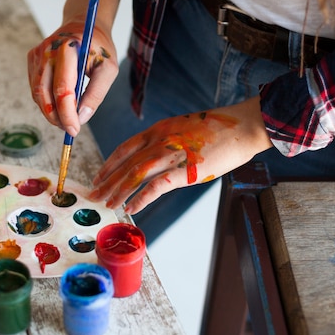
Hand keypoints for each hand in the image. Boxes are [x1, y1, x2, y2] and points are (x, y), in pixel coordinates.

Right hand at [27, 19, 117, 136]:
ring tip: (67, 119)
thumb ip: (97, 93)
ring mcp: (37, 55)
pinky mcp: (32, 60)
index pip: (63, 89)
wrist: (84, 25)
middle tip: (70, 129)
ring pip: (37, 94)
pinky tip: (60, 106)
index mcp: (68, 49)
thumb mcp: (108, 69)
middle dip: (56, 117)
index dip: (67, 114)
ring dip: (50, 112)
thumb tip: (81, 118)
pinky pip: (35, 88)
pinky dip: (46, 102)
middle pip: (44, 94)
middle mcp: (47, 51)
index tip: (75, 130)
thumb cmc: (99, 47)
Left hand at [89, 96, 272, 213]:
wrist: (242, 126)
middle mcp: (160, 140)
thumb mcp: (184, 128)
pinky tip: (131, 208)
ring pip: (135, 175)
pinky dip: (141, 198)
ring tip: (107, 205)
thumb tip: (157, 155)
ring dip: (118, 191)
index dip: (109, 164)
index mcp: (159, 130)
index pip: (125, 148)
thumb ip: (167, 140)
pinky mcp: (185, 170)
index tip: (99, 175)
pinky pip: (156, 187)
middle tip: (93, 195)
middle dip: (107, 181)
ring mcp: (171, 154)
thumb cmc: (219, 128)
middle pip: (125, 163)